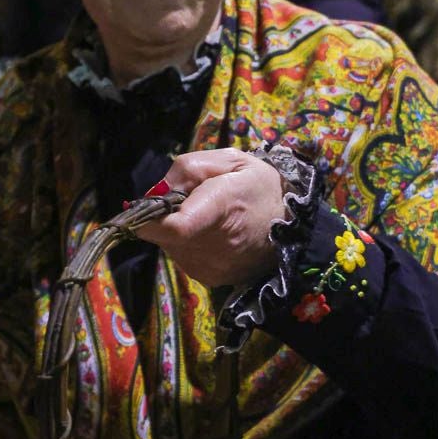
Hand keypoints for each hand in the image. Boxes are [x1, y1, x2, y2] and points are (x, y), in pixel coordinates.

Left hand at [135, 149, 285, 287]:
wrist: (294, 229)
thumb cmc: (260, 188)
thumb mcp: (232, 160)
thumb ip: (189, 168)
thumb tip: (156, 192)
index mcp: (221, 207)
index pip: (175, 225)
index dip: (148, 217)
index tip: (142, 207)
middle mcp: (215, 244)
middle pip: (162, 233)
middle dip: (162, 215)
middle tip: (187, 201)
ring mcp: (211, 266)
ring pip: (168, 245)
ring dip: (175, 230)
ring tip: (204, 217)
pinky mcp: (209, 278)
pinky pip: (180, 257)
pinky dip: (186, 244)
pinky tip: (210, 235)